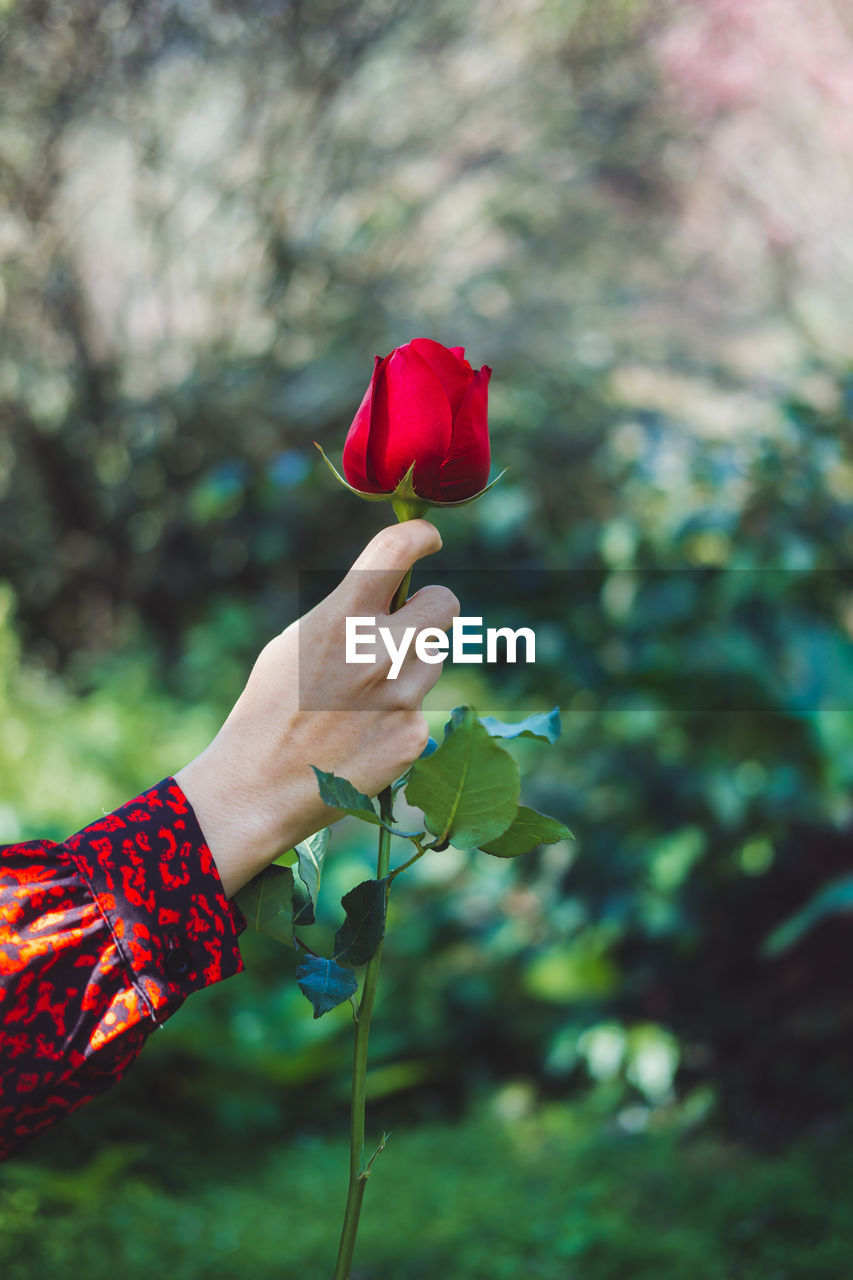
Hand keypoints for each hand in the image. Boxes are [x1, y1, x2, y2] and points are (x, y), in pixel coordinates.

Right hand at [174, 519, 458, 897]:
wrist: (258, 788)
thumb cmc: (269, 709)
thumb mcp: (295, 642)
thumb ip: (347, 612)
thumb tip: (394, 593)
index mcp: (341, 618)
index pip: (398, 550)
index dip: (419, 536)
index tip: (427, 539)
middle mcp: (380, 653)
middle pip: (444, 604)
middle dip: (429, 608)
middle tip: (406, 624)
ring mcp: (402, 699)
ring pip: (434, 658)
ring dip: (411, 667)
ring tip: (363, 697)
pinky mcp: (413, 737)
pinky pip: (423, 707)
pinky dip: (402, 714)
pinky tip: (364, 734)